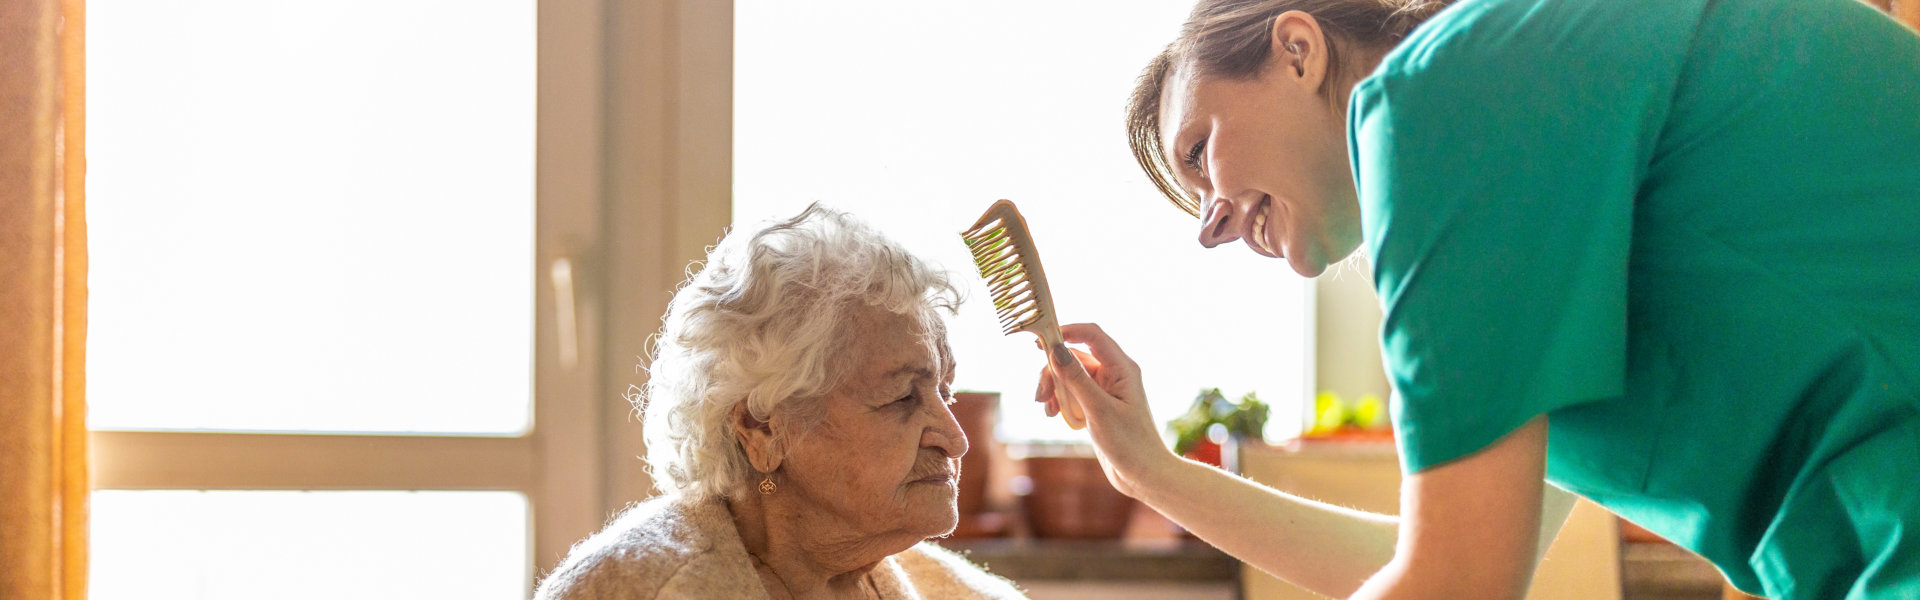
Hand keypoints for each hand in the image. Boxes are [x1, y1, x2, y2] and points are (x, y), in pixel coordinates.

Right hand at [1035, 323, 1175, 497]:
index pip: (1092, 335)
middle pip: (1074, 357)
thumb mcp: (1099, 410)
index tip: (1040, 341)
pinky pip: (1072, 392)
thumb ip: (1076, 379)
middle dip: (1053, 371)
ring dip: (1054, 388)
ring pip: (1069, 375)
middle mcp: (1114, 374)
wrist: (1144, 475)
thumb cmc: (1130, 444)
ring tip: (1047, 409)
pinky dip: (1060, 400)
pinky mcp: (1097, 405)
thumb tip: (1056, 350)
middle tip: (1040, 394)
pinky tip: (1054, 415)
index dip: (1066, 331)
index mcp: (1122, 368)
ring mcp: (1104, 390)